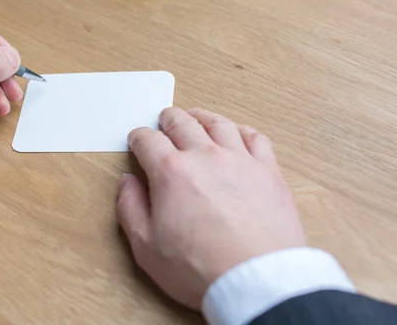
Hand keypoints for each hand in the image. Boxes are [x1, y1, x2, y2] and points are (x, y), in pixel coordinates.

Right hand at [117, 107, 305, 308]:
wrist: (256, 280)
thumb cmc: (200, 268)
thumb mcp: (146, 247)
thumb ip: (131, 207)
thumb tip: (128, 181)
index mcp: (171, 172)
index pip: (148, 140)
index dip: (139, 137)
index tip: (137, 139)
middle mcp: (205, 156)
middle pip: (182, 123)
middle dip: (168, 119)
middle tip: (164, 118)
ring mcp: (240, 160)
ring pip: (218, 124)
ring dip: (202, 117)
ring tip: (196, 117)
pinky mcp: (268, 171)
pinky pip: (255, 138)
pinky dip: (241, 130)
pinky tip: (236, 133)